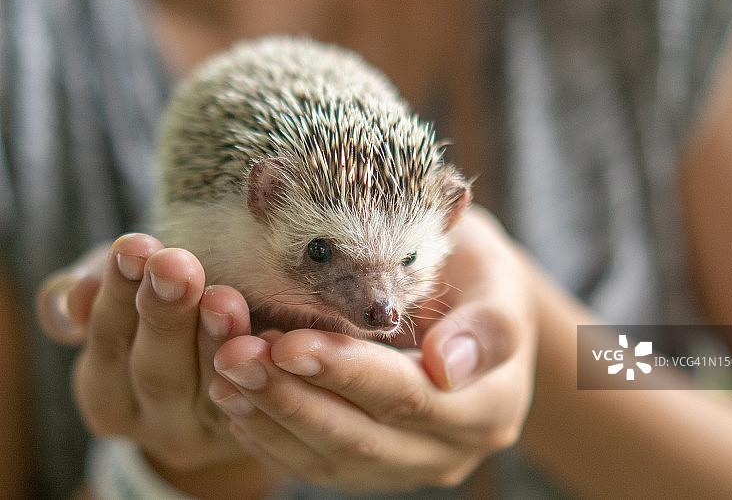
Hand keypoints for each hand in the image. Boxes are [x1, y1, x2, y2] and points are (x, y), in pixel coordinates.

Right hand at [36, 234, 280, 497]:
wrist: (218, 373)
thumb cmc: (159, 316)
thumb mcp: (118, 302)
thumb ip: (86, 299)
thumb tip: (75, 299)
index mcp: (108, 395)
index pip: (108, 341)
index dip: (119, 293)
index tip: (134, 245)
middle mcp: (153, 423)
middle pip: (156, 372)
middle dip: (166, 315)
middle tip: (176, 266)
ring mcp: (207, 432)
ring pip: (210, 389)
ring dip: (217, 340)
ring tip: (223, 299)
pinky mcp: (254, 431)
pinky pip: (259, 403)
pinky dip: (264, 368)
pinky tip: (271, 336)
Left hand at [209, 207, 536, 491]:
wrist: (474, 304)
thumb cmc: (481, 276)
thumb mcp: (496, 279)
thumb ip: (486, 324)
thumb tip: (445, 367)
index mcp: (490, 404)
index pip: (409, 395)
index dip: (346, 373)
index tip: (287, 343)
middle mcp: (451, 448)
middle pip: (364, 438)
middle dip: (293, 397)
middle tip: (234, 357)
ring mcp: (411, 464)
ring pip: (333, 459)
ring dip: (273, 418)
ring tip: (224, 374)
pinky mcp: (375, 465)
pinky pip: (319, 464)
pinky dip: (273, 436)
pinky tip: (235, 401)